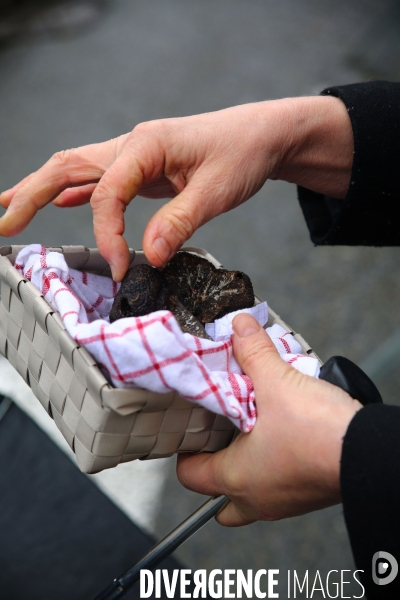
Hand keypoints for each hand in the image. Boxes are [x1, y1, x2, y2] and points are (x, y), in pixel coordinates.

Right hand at [0, 96, 352, 280]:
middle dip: (31, 194)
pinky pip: (99, 179)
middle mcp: (131, 146)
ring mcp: (134, 156)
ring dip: (42, 189)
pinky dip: (74, 192)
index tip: (123, 267)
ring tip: (11, 210)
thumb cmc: (242, 153)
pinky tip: (60, 202)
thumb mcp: (217, 191)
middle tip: (4, 223)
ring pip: (76, 169)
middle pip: (67, 166)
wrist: (262, 135)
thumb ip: (179, 222)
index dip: (108, 235)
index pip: (107, 193)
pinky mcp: (142, 168)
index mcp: (145, 145)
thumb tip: (148, 255)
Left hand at [177, 313, 361, 525]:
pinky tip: (285, 433)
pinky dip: (275, 464)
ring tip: (254, 428)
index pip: (190, 474)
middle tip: (220, 435)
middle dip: (216, 467)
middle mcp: (257, 498)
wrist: (370, 454)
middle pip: (218, 497)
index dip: (186, 449)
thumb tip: (240, 326)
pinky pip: (279, 486)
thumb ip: (253, 351)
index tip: (193, 427)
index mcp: (236, 477)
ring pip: (251, 493)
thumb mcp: (277, 382)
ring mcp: (284, 502)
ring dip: (248, 464)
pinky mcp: (307, 496)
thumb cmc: (318, 433)